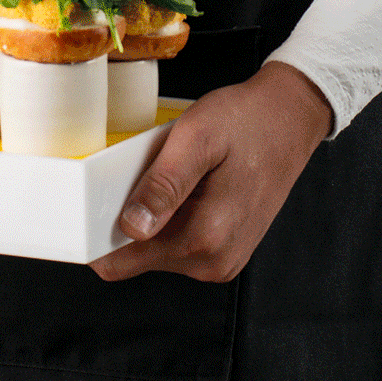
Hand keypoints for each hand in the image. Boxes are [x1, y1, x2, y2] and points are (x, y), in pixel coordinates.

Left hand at [91, 61, 332, 282]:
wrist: (291, 119)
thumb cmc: (247, 121)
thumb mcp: (197, 138)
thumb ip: (163, 185)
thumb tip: (131, 227)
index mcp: (205, 237)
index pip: (123, 262)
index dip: (97, 235)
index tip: (89, 206)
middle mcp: (214, 261)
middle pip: (137, 255)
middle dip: (129, 218)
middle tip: (147, 172)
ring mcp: (222, 260)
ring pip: (156, 250)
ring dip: (152, 215)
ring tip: (174, 176)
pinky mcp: (225, 251)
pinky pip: (177, 243)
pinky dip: (171, 217)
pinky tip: (187, 186)